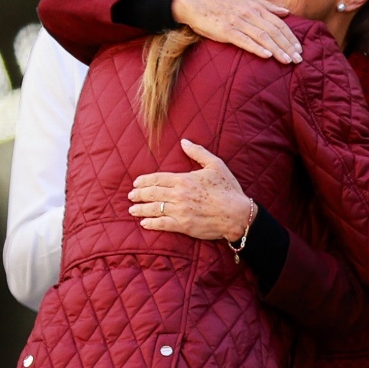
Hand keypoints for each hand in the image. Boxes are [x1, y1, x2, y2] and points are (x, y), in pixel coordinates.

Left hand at [128, 140, 254, 241]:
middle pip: (153, 193)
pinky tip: (144, 223)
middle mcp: (179, 195)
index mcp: (184, 180)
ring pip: (154, 209)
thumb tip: (184, 141)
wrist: (237, 214)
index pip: (158, 179)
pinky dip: (152, 224)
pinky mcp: (183, 225)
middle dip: (139, 194)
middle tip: (131, 196)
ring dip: (141, 209)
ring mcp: (180, 211)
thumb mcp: (215, 165)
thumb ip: (198, 152)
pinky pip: (162, 224)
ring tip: (132, 209)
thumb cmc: (228, 189)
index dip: (145, 181)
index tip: (136, 183)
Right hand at [173, 0, 301, 64]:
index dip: (290, 36)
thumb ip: (267, 6)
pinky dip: (257, 48)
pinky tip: (267, 55)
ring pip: (263, 36)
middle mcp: (249, 13)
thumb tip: (286, 12)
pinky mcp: (226, 31)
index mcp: (256, 6)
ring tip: (288, 61)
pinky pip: (244, 40)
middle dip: (287, 46)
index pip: (279, 23)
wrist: (196, 3)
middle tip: (298, 59)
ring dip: (277, 49)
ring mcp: (238, 22)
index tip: (299, 49)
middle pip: (274, 31)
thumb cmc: (222, 3)